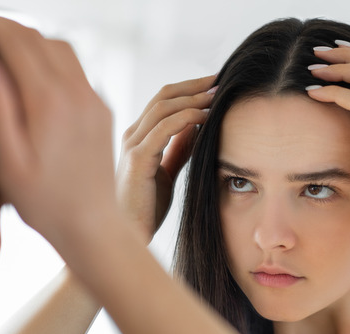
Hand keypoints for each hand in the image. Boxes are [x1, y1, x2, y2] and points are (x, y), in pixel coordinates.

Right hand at [0, 10, 115, 243]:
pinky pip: (75, 68)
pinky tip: (30, 70)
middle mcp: (77, 93)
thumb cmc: (43, 203)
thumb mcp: (7, 162)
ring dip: (29, 38)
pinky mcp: (101, 109)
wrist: (93, 227)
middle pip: (37, 37)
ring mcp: (94, 99)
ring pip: (60, 47)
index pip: (15, 41)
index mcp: (49, 102)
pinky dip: (49, 56)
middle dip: (5, 26)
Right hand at [116, 75, 214, 241]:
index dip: (190, 88)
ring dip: (194, 98)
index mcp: (138, 137)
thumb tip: (197, 126)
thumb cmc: (145, 209)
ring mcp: (132, 145)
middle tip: (221, 79)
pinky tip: (206, 117)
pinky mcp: (137, 159)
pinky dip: (187, 118)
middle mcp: (132, 135)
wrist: (128, 237)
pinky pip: (164, 128)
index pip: (164, 100)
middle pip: (164, 96)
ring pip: (164, 107)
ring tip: (218, 95)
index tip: (216, 85)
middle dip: (195, 85)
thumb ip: (178, 149)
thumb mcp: (166, 172)